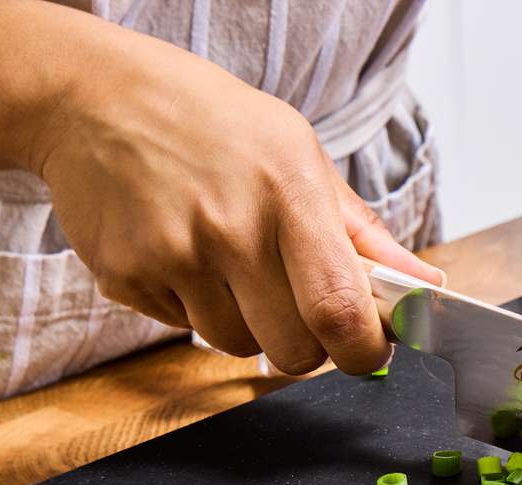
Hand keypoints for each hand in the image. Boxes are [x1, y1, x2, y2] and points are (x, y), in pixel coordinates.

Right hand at [32, 29, 443, 374]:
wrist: (93, 97)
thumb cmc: (212, 124)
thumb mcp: (298, 152)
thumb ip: (362, 233)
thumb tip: (428, 289)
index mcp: (288, 191)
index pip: (340, 309)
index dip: (365, 349)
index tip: (370, 348)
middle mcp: (230, 228)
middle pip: (294, 350)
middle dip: (310, 346)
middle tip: (302, 310)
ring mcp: (172, 257)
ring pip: (239, 346)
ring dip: (250, 325)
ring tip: (232, 264)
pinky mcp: (126, 278)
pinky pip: (184, 330)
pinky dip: (196, 308)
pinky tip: (185, 254)